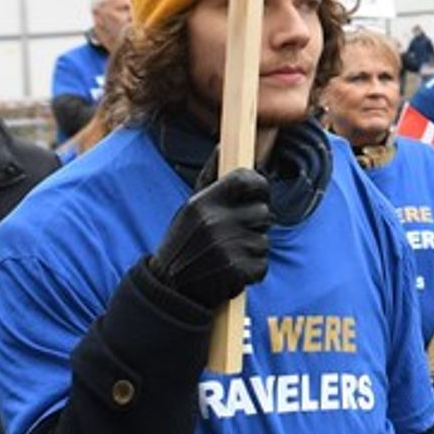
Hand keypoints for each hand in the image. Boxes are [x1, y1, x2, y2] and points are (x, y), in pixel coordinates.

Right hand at [147, 168, 273, 308]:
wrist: (169, 287)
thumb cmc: (184, 242)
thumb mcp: (190, 209)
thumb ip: (210, 178)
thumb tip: (223, 146)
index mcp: (204, 202)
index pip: (246, 180)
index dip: (259, 186)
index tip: (259, 195)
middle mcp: (216, 222)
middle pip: (263, 213)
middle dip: (255, 224)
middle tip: (235, 235)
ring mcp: (228, 246)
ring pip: (264, 240)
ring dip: (252, 250)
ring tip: (228, 254)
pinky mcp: (237, 270)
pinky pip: (262, 265)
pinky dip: (252, 271)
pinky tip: (231, 271)